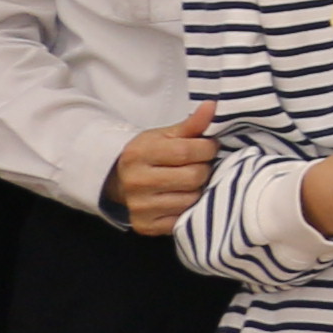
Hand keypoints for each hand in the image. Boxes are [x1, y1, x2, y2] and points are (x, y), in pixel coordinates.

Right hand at [107, 102, 220, 239]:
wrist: (119, 180)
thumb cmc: (150, 154)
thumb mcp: (166, 136)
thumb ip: (192, 124)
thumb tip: (213, 105)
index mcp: (139, 154)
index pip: (188, 151)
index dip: (207, 148)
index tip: (208, 147)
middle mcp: (136, 182)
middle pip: (194, 177)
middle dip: (203, 169)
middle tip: (199, 165)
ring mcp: (139, 207)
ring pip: (192, 200)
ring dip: (199, 190)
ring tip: (191, 182)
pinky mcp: (145, 226)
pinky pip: (183, 220)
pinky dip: (189, 210)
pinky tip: (183, 199)